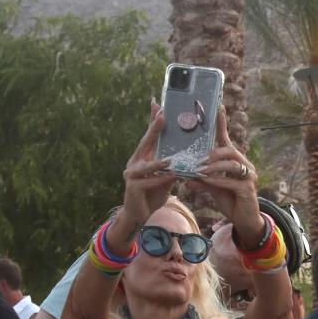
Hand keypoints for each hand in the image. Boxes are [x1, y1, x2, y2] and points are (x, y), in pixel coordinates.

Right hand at [115, 100, 175, 235]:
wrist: (140, 214)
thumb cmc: (153, 193)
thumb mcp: (164, 176)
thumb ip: (171, 164)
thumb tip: (186, 153)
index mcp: (141, 157)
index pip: (149, 136)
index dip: (153, 121)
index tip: (158, 104)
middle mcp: (134, 162)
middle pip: (145, 143)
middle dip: (154, 130)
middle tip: (163, 116)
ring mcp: (131, 175)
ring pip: (147, 165)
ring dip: (159, 161)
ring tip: (171, 157)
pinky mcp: (133, 188)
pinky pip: (149, 182)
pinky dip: (161, 179)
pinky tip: (172, 176)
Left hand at [193, 107, 261, 240]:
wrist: (244, 220)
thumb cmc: (230, 201)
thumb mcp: (213, 188)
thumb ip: (202, 180)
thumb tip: (185, 177)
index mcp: (236, 161)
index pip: (227, 139)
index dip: (222, 124)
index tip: (218, 107)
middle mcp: (245, 165)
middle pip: (230, 150)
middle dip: (213, 153)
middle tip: (198, 158)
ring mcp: (248, 177)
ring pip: (230, 165)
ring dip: (213, 167)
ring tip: (199, 169)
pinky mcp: (247, 189)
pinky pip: (230, 182)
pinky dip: (216, 181)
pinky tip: (206, 181)